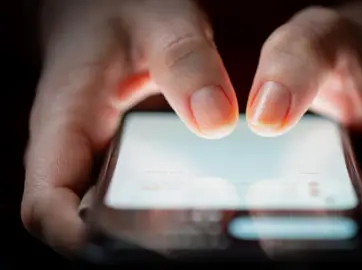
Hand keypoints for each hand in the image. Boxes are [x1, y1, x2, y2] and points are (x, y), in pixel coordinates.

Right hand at [21, 0, 238, 253]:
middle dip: (127, 244)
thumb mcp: (160, 22)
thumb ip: (186, 62)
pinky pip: (133, 196)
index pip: (47, 203)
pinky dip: (162, 209)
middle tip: (189, 240)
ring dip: (148, 233)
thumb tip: (214, 121)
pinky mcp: (120, 157)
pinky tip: (202, 205)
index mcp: (66, 123)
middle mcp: (76, 152)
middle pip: (83, 223)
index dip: (75, 238)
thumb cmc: (122, 9)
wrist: (109, 8)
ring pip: (109, 216)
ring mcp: (97, 159)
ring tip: (203, 230)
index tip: (118, 249)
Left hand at [246, 7, 361, 266]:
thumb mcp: (318, 39)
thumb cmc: (346, 50)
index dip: (361, 248)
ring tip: (279, 219)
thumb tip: (269, 117)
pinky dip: (326, 229)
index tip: (297, 238)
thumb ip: (294, 66)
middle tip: (276, 232)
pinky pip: (358, 233)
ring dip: (332, 241)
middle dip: (340, 246)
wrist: (357, 59)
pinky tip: (293, 212)